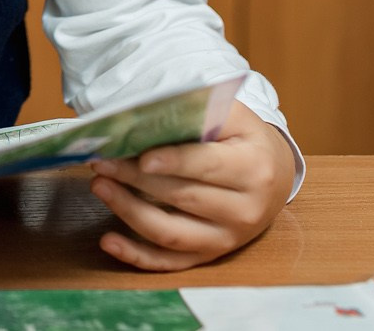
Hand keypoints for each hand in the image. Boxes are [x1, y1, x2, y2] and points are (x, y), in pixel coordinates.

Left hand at [87, 99, 295, 270]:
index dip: (174, 162)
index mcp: (253, 169)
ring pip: (172, 233)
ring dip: (129, 212)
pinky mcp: (209, 255)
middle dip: (137, 179)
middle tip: (102, 162)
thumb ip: (199, 112)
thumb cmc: (244, 140)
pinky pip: (170, 262)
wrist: (273, 175)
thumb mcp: (234, 117)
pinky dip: (137, 255)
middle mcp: (245, 210)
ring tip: (100, 186)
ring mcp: (226, 238)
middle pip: (183, 197)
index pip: (207, 166)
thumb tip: (150, 114)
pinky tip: (108, 241)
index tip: (142, 157)